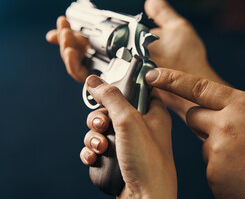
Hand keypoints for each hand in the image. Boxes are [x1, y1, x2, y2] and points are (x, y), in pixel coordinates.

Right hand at [45, 0, 224, 118]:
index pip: (98, 40)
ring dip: (69, 50)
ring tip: (64, 36)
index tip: (65, 23)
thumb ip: (162, 15)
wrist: (193, 85)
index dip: (80, 32)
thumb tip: (150, 0)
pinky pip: (88, 81)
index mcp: (129, 50)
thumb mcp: (177, 29)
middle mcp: (120, 65)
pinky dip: (76, 67)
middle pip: (86, 52)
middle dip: (68, 40)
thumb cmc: (190, 59)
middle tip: (60, 27)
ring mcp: (116, 79)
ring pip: (83, 65)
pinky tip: (71, 53)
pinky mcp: (115, 91)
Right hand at [79, 75, 176, 198]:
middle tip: (103, 126)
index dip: (123, 85)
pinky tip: (94, 158)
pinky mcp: (116, 159)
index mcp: (153, 113)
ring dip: (93, 137)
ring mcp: (128, 144)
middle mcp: (141, 127)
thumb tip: (94, 80)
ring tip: (100, 147)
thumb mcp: (129, 121)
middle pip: (111, 109)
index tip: (108, 87)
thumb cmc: (148, 164)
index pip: (138, 89)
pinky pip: (96, 147)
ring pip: (100, 129)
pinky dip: (91, 151)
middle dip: (99, 118)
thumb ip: (111, 97)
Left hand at [145, 68, 244, 197]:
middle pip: (194, 117)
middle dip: (204, 123)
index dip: (172, 79)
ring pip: (205, 145)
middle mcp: (225, 125)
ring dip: (219, 151)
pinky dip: (223, 172)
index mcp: (243, 106)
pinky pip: (211, 168)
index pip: (198, 87)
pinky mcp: (214, 175)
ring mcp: (218, 151)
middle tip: (228, 134)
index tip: (153, 75)